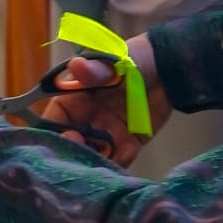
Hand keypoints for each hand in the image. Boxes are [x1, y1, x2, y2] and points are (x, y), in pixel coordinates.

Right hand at [40, 39, 169, 167]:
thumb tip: (75, 66)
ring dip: (96, 164)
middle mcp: (85, 121)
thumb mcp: (114, 61)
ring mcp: (107, 134)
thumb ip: (96, 70)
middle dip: (75, 155)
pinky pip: (119, 160)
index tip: (67, 139)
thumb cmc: (133, 59)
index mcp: (72, 100)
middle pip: (72, 146)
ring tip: (103, 164)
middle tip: (86, 156)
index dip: (55, 134)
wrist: (169, 67)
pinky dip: (120, 163)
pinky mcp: (128, 144)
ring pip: (94, 157)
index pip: (54, 122)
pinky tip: (125, 154)